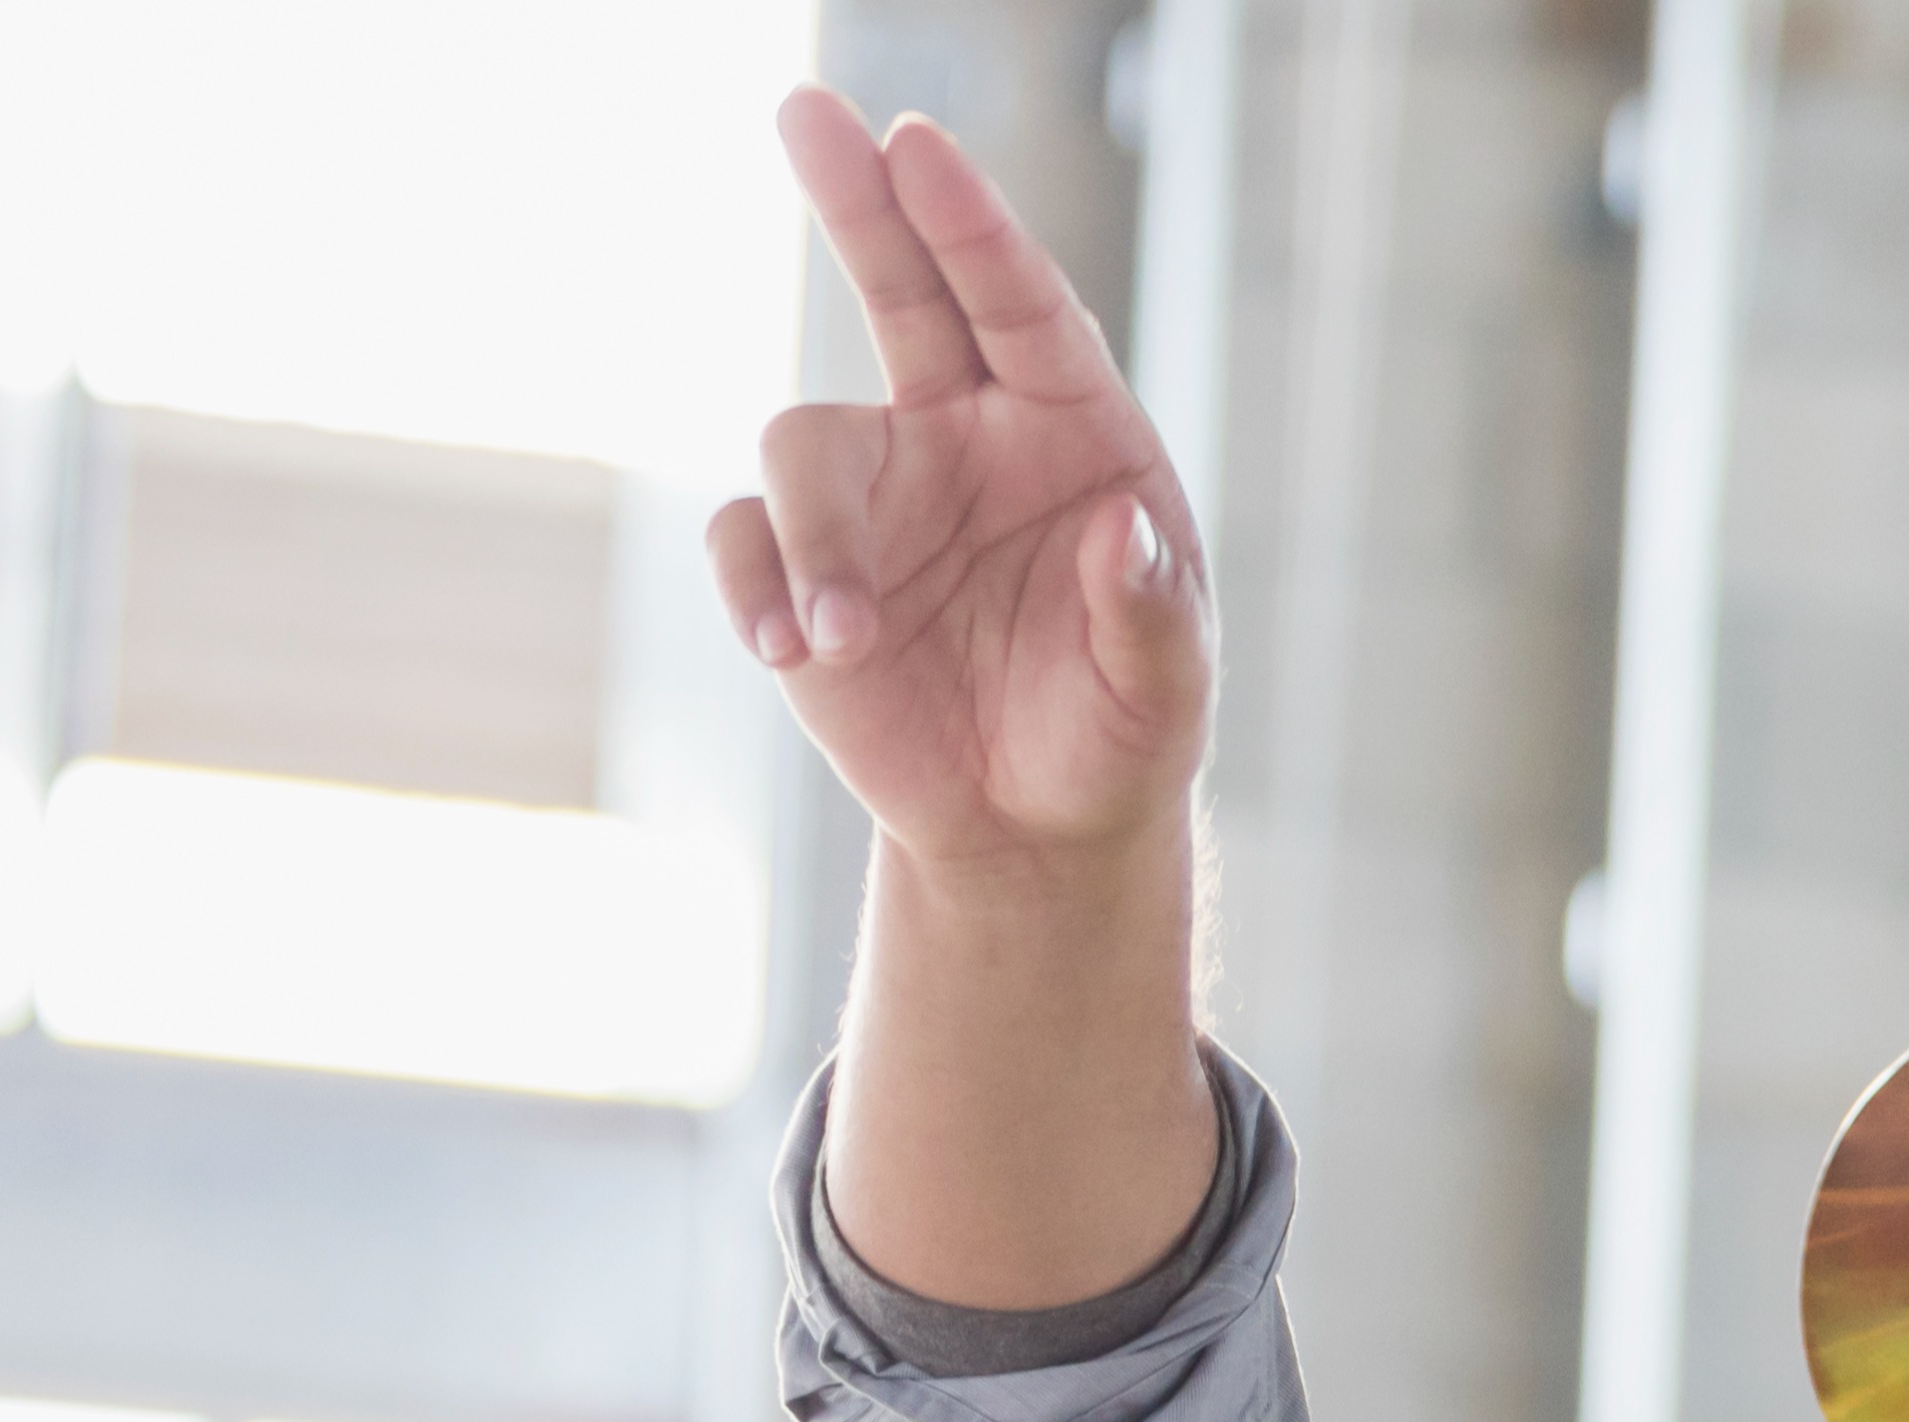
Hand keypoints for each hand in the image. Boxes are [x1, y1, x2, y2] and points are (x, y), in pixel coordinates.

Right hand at [707, 89, 1209, 875]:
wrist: (1030, 825)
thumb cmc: (1117, 733)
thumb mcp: (1164, 692)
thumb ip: (1151, 612)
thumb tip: (1122, 533)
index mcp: (1074, 432)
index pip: (1023, 306)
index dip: (972, 225)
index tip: (919, 144)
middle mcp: (967, 435)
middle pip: (904, 289)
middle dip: (859, 202)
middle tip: (806, 109)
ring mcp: (878, 494)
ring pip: (804, 443)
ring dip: (818, 535)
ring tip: (845, 637)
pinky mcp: (800, 567)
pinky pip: (744, 539)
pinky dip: (758, 586)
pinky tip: (795, 652)